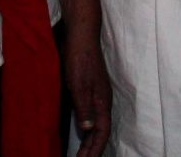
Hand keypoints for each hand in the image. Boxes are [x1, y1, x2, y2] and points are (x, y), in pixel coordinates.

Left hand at [64, 26, 111, 156]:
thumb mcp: (79, 85)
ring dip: (88, 140)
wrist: (81, 35)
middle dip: (92, 149)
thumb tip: (88, 130)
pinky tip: (79, 131)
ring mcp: (96, 94)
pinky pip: (90, 115)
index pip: (102, 132)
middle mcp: (102, 100)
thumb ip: (84, 108)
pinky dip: (85, 128)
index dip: (95, 149)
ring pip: (95, 124)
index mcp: (102, 101)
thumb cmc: (80, 58)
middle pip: (100, 131)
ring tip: (80, 154)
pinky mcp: (89, 89)